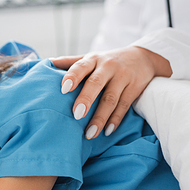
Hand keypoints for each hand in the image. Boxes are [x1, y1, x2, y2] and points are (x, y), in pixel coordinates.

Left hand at [50, 46, 171, 138]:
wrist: (143, 57)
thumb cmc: (107, 61)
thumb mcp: (90, 58)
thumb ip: (70, 62)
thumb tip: (46, 63)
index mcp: (93, 59)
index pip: (81, 66)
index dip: (72, 77)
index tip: (63, 89)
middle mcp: (108, 67)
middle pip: (96, 83)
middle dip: (86, 99)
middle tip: (76, 115)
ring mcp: (123, 78)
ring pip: (111, 99)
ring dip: (100, 117)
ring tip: (90, 133)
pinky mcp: (135, 88)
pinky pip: (124, 106)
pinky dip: (115, 120)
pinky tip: (107, 131)